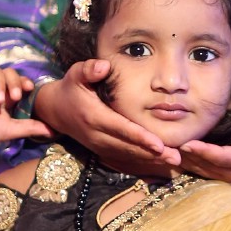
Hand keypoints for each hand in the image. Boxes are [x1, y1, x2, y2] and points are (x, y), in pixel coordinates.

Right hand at [35, 61, 180, 173]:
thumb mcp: (76, 74)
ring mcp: (98, 146)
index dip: (140, 137)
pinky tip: (160, 163)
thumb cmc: (71, 88)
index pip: (121, 129)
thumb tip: (103, 66)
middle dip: (152, 154)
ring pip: (127, 156)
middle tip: (176, 157)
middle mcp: (96, 136)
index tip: (159, 145)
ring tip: (174, 162)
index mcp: (94, 117)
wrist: (54, 109)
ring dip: (151, 161)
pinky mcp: (101, 151)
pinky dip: (141, 163)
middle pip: (128, 147)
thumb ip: (89, 70)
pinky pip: (123, 160)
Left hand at [180, 103, 230, 184]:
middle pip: (209, 165)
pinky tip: (175, 153)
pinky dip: (187, 163)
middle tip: (172, 144)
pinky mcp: (220, 180)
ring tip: (170, 148)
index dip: (204, 151)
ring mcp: (229, 180)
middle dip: (190, 156)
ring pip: (202, 170)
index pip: (223, 157)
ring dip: (186, 160)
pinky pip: (199, 173)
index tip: (187, 143)